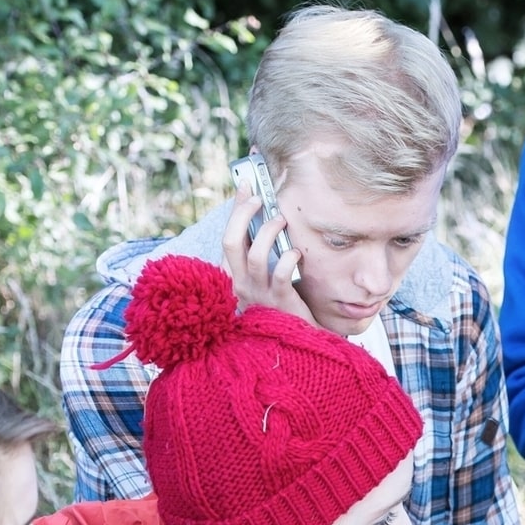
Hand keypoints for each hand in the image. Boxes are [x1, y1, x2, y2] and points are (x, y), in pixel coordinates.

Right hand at [221, 184, 312, 322]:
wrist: (295, 339)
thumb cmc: (279, 302)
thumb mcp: (262, 276)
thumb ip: (260, 250)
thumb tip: (266, 215)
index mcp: (233, 275)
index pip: (227, 237)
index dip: (236, 209)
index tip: (246, 186)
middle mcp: (239, 284)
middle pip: (230, 242)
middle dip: (243, 214)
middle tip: (260, 199)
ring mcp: (258, 294)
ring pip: (254, 255)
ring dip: (268, 232)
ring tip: (281, 221)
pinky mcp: (278, 302)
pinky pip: (279, 275)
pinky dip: (287, 258)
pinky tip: (296, 253)